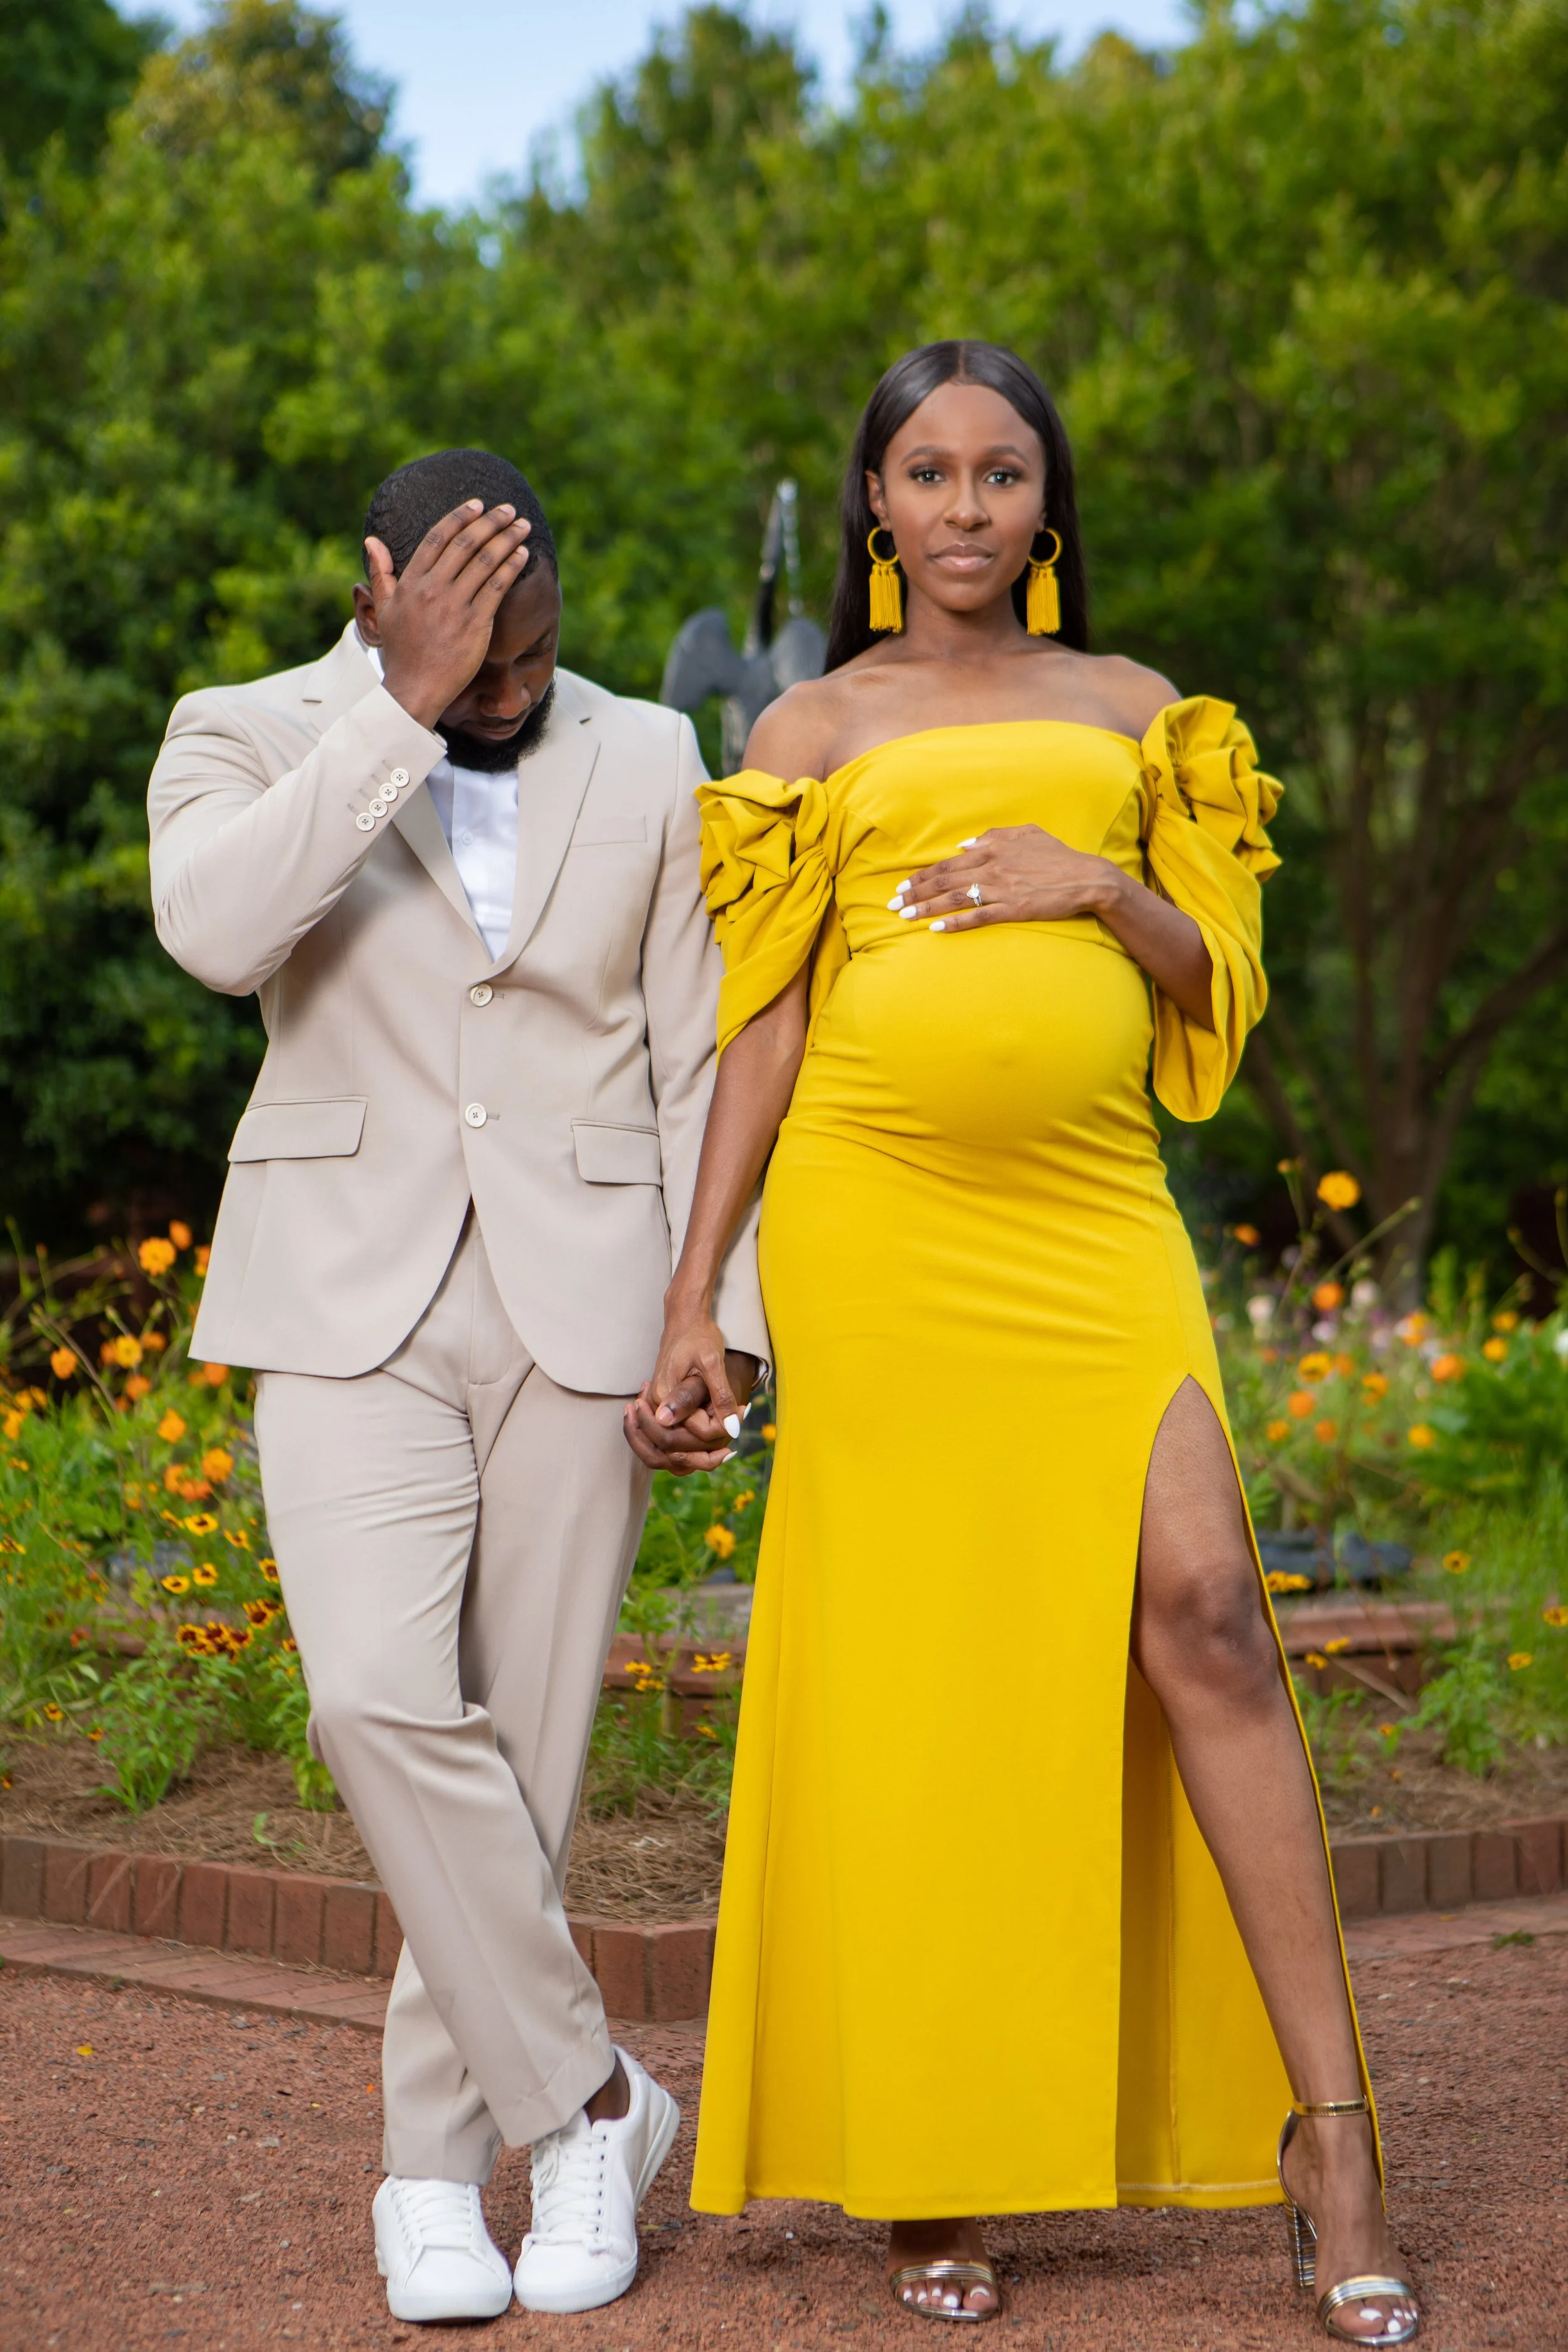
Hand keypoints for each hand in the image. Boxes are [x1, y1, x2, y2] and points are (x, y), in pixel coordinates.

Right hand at [364, 500, 532, 728]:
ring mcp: (455, 606)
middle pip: (466, 543)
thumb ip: (381, 572)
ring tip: (523, 526)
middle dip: (491, 521)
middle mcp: (433, 588)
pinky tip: (522, 554)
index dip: (460, 517)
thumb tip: (371, 540)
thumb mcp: (384, 608)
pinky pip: (496, 587)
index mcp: (411, 581)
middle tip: (509, 509)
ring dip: (507, 539)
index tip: (477, 504)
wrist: (414, 688)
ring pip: (485, 561)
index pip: (438, 537)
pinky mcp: (475, 624)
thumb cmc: (401, 650)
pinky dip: (511, 567)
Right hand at [623, 1319, 759, 1474]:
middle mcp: (654, 1407)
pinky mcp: (661, 1408)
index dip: (719, 1428)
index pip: (691, 1433)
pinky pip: (668, 1440)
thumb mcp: (713, 1362)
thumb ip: (720, 1396)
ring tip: (723, 1445)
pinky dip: (687, 1447)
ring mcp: (655, 1409)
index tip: (742, 1411)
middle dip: (705, 1449)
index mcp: (663, 1397)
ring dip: (694, 1454)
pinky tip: (710, 1440)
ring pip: (667, 1450)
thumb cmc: (699, 1337)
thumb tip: (731, 1430)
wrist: (685, 1320)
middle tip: (733, 1438)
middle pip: (674, 1449)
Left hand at [892, 825, 1126, 930]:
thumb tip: (963, 845)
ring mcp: (1002, 889)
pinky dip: (955, 923)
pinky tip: (936, 929)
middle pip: (944, 880)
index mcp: (993, 848)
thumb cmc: (1058, 856)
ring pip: (955, 898)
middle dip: (915, 893)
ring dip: (926, 908)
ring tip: (905, 916)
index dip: (923, 876)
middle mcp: (992, 867)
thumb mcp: (1027, 833)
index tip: (903, 886)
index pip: (948, 863)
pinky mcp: (1013, 909)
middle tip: (892, 904)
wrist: (1087, 878)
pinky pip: (978, 917)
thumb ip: (994, 835)